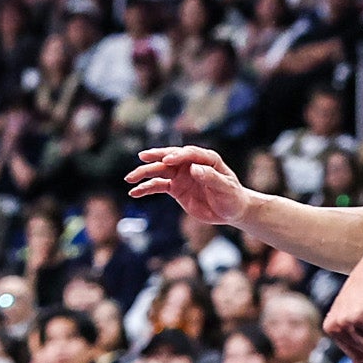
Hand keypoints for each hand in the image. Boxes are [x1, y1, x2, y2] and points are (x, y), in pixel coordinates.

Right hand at [126, 145, 251, 225]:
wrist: (231, 210)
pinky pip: (158, 186)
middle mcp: (190, 164)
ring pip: (159, 171)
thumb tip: (194, 169)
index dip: (178, 155)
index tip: (167, 160)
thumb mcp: (226, 188)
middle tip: (142, 157)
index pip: (189, 153)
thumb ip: (211, 177)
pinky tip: (135, 192)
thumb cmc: (232, 196)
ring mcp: (181, 175)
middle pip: (170, 158)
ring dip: (144, 173)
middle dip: (155, 157)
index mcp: (206, 159)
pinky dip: (146, 188)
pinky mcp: (175, 188)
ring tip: (130, 179)